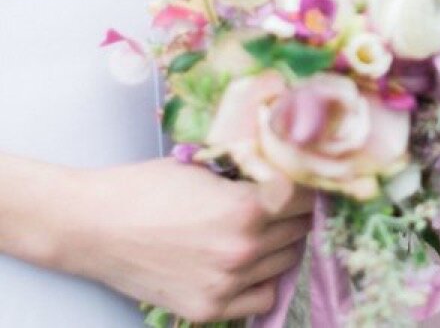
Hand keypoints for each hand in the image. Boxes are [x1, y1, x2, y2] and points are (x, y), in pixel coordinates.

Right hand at [64, 159, 311, 321]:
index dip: (308, 183)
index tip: (305, 178)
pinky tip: (246, 262)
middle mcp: (244, 249)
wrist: (92, 226)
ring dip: (280, 243)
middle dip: (294, 212)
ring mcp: (228, 283)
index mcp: (248, 208)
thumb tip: (293, 170)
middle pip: (301, 228)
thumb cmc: (148, 187)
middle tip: (280, 202)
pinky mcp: (209, 309)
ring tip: (259, 229)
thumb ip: (253, 174)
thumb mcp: (209, 168)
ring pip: (287, 260)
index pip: (310, 196)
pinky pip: (264, 296)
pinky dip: (261, 279)